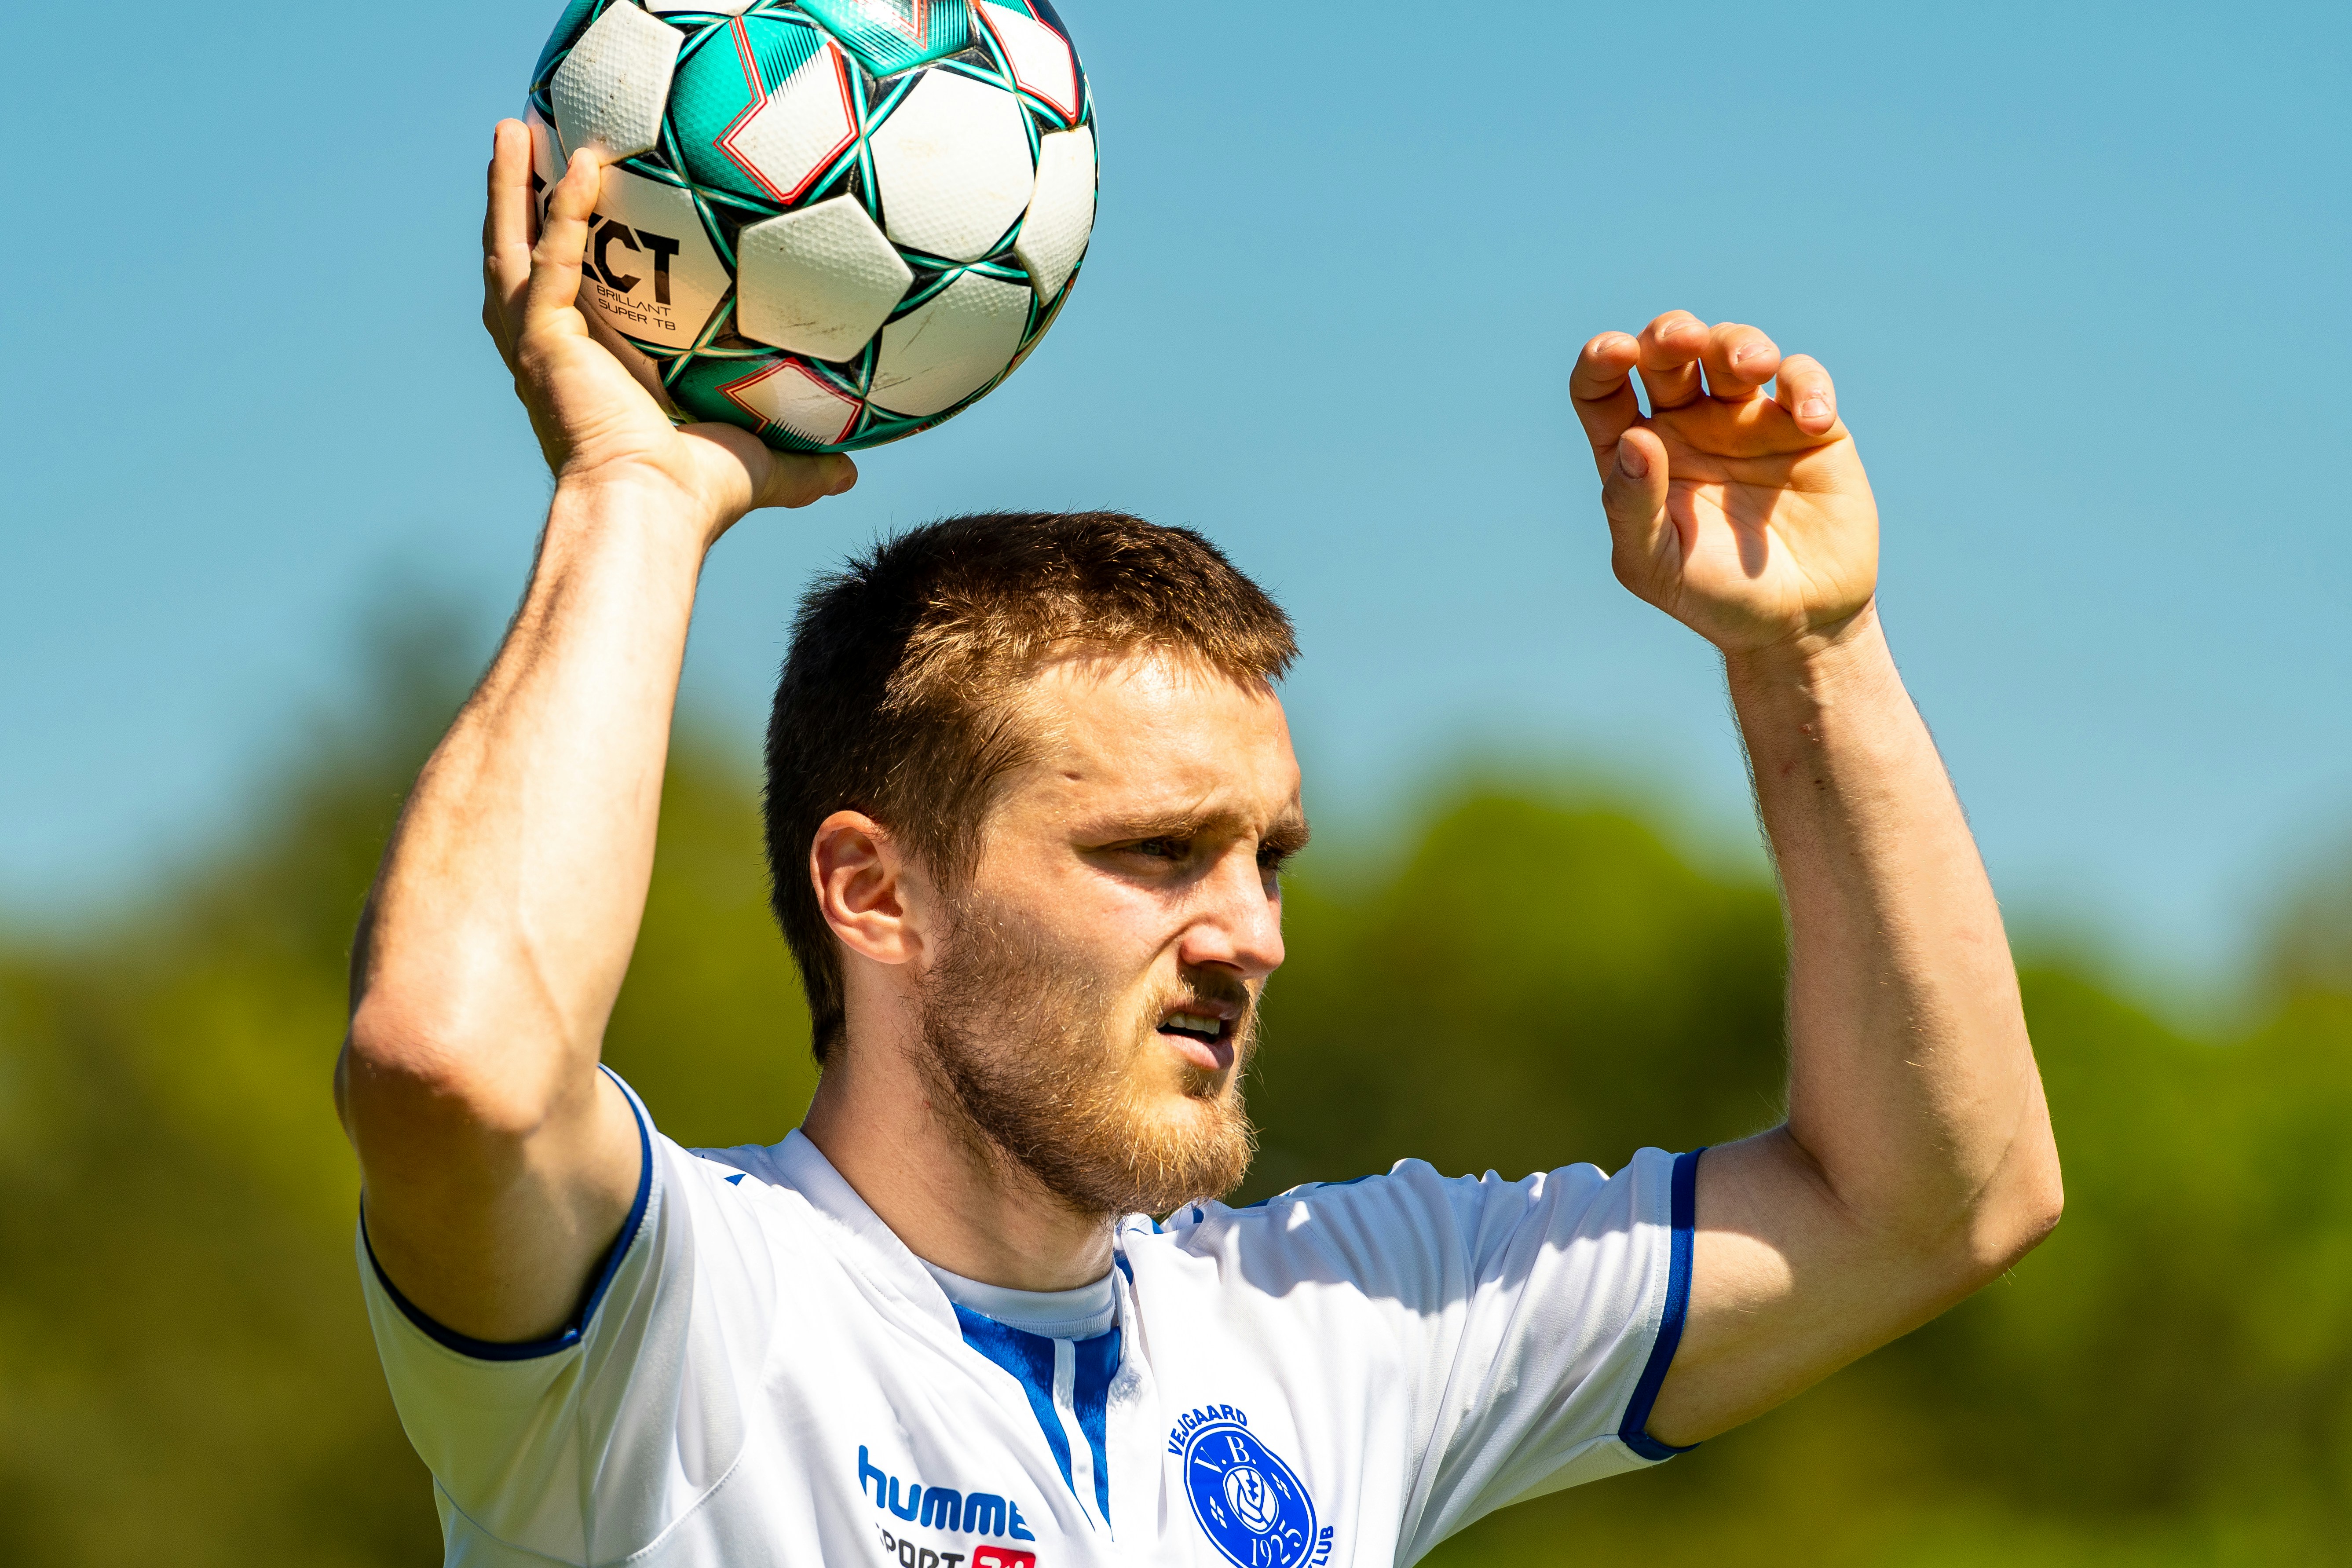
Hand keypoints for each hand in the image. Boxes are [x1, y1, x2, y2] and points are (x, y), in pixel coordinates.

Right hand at [480, 120, 855, 541]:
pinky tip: (586, 161)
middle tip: (523, 144)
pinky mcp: (544, 340)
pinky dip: (565, 210)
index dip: (557, 258)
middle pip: (519, 262)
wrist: (652, 510)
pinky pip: (554, 259)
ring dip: (510, 187)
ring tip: (514, 129)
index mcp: (586, 378)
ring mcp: (539, 348)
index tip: (569, 213)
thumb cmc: (696, 498)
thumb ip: (801, 465)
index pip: (563, 303)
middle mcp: (551, 359)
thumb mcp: (759, 467)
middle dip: (514, 203)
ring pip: (511, 248)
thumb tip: (852, 472)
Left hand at [1570, 313, 1876, 656]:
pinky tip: (1813, 421)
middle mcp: (1688, 424)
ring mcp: (1747, 419)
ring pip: (1733, 348)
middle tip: (1684, 341)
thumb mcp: (1654, 563)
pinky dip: (1807, 385)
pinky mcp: (1806, 426)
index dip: (1601, 361)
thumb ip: (1632, 505)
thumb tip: (1632, 439)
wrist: (1796, 624)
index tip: (1614, 352)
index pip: (1603, 390)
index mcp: (1637, 450)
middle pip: (1668, 353)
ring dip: (1738, 343)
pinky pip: (1802, 380)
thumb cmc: (1710, 595)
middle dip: (1671, 333)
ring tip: (1753, 366)